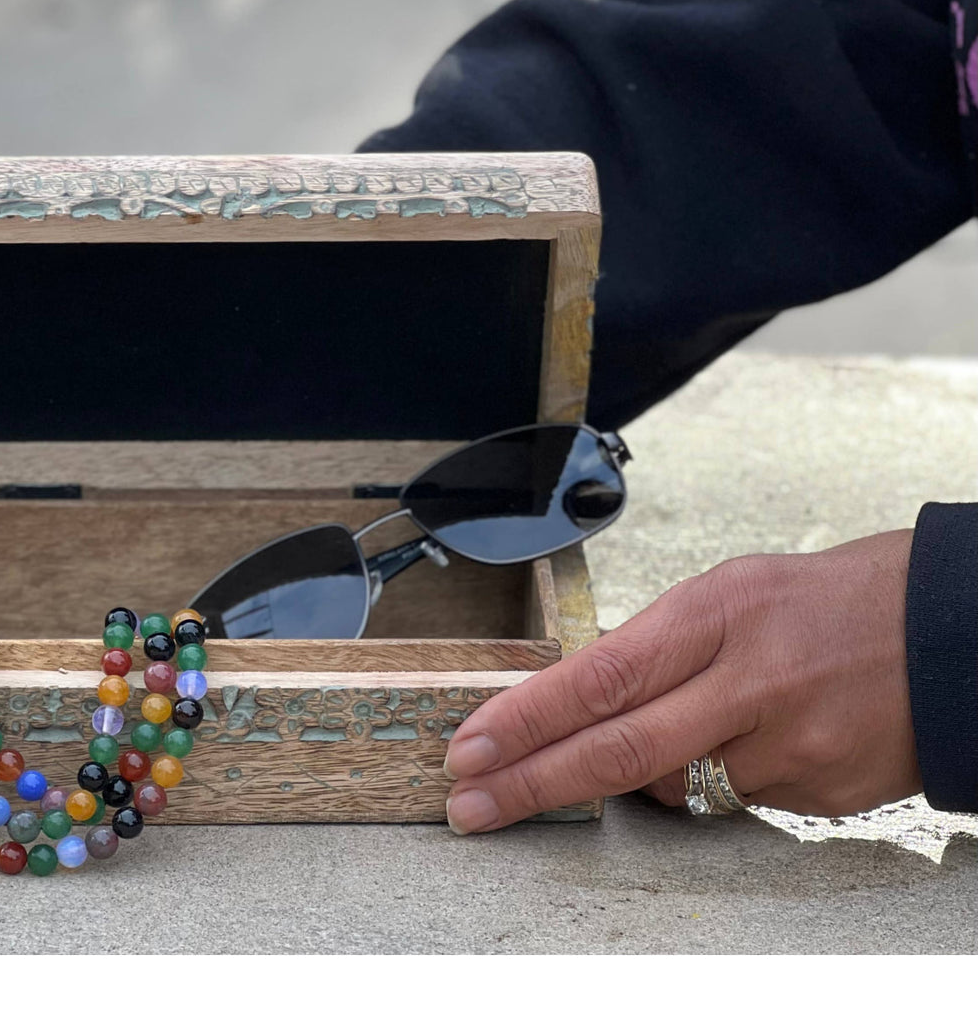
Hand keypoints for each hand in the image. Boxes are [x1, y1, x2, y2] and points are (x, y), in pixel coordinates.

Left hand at [443, 529, 920, 829]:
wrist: (945, 630)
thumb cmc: (821, 600)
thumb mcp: (729, 592)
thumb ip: (657, 648)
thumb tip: (583, 701)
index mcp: (714, 614)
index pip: (597, 677)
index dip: (525, 719)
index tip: (470, 746)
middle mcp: (747, 683)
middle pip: (617, 750)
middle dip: (531, 783)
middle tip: (470, 807)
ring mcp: (787, 745)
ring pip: (674, 788)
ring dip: (642, 777)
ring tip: (689, 723)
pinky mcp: (819, 793)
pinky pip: (733, 800)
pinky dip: (717, 778)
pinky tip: (754, 738)